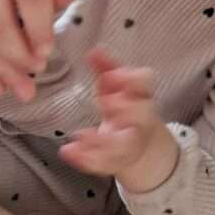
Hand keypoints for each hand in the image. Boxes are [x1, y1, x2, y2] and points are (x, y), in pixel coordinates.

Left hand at [59, 49, 171, 184]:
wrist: (143, 148)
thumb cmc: (127, 109)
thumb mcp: (118, 87)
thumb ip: (106, 69)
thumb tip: (94, 50)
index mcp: (142, 97)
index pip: (146, 85)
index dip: (132, 80)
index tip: (111, 76)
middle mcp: (141, 123)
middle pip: (142, 116)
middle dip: (125, 109)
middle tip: (104, 103)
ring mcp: (131, 145)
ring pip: (122, 146)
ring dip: (100, 141)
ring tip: (78, 136)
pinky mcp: (117, 163)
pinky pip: (105, 165)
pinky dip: (86, 160)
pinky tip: (69, 152)